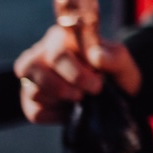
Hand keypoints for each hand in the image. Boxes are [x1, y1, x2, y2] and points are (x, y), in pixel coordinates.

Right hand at [13, 25, 142, 124]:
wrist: (116, 95)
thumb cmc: (114, 73)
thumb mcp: (123, 63)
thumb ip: (114, 58)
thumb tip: (96, 56)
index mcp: (61, 37)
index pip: (57, 51)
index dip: (76, 72)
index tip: (98, 82)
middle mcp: (40, 53)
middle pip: (37, 68)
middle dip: (67, 86)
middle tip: (91, 91)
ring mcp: (32, 77)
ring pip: (34, 91)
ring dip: (63, 100)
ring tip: (81, 98)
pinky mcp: (30, 101)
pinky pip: (36, 111)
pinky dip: (57, 115)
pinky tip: (71, 109)